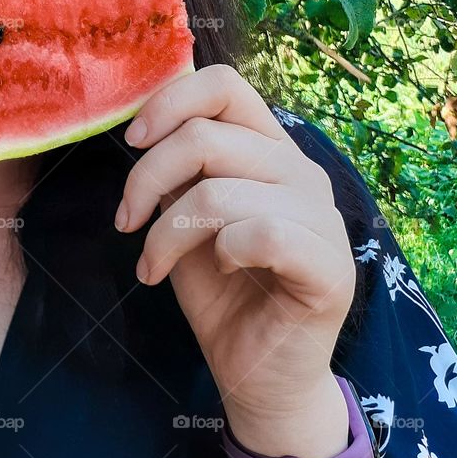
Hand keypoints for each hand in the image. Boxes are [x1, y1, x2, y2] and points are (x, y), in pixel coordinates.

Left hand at [117, 64, 356, 430]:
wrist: (256, 372)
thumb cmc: (217, 286)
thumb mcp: (181, 212)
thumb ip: (175, 167)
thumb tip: (141, 127)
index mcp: (268, 148)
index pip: (223, 85)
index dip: (169, 103)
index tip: (131, 143)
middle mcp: (300, 171)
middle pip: (206, 137)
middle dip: (146, 179)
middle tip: (126, 222)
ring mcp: (322, 217)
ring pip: (221, 191)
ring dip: (167, 233)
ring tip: (152, 264)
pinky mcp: (331, 267)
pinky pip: (264, 234)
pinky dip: (223, 251)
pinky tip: (220, 268)